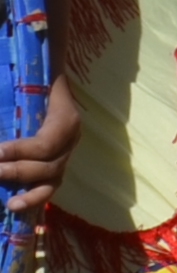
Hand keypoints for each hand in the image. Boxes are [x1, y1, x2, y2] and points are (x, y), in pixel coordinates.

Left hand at [0, 83, 72, 210]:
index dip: (21, 151)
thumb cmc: (33, 75)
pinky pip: (49, 185)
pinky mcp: (55, 163)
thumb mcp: (28, 84)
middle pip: (50, 165)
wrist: (48, 67)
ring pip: (53, 180)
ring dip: (30, 193)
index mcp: (65, 118)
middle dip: (18, 171)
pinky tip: (15, 205)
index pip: (47, 143)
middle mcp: (70, 139)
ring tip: (9, 204)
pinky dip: (33, 197)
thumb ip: (14, 97)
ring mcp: (65, 152)